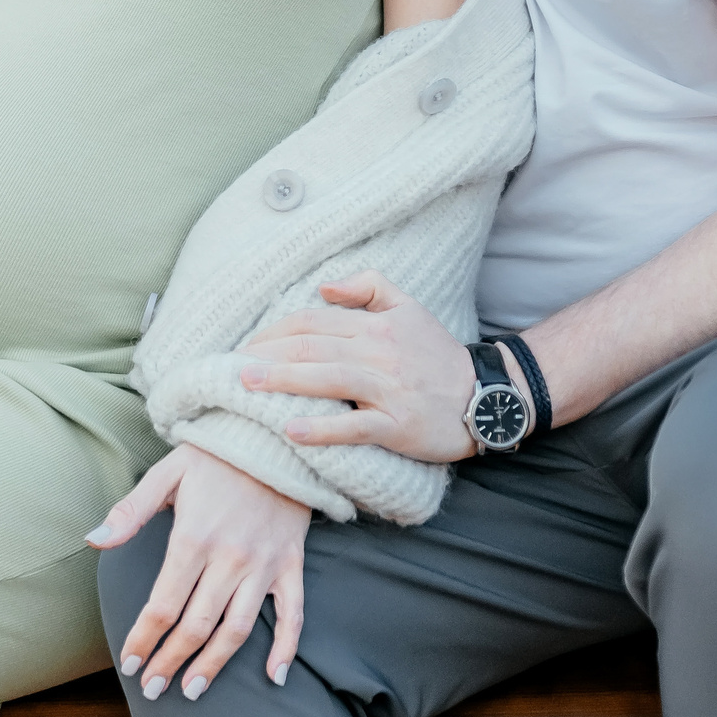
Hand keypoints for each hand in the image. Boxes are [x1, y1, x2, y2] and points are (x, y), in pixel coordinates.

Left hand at [86, 445, 307, 698]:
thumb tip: (93, 540)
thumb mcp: (168, 473)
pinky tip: (273, 677)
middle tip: (152, 688)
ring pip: (238, 629)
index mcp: (194, 538)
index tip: (128, 663)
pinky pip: (293, 613)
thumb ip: (130, 511)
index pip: (162, 605)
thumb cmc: (215, 454)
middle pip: (196, 625)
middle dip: (170, 661)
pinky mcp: (291, 564)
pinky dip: (285, 648)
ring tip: (192, 690)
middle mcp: (230, 558)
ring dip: (214, 665)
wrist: (274, 435)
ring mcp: (264, 564)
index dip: (143, 639)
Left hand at [238, 271, 478, 462]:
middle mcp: (379, 353)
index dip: (276, 330)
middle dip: (268, 354)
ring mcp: (388, 391)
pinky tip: (291, 429)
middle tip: (232, 366)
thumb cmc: (437, 353)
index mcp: (377, 325)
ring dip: (283, 382)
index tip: (247, 344)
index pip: (315, 321)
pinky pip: (354, 427)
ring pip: (328, 380)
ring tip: (247, 387)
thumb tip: (323, 288)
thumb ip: (368, 286)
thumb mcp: (409, 306)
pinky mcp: (397, 426)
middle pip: (313, 348)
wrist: (484, 396)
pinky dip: (322, 428)